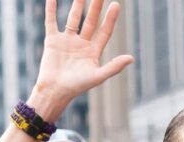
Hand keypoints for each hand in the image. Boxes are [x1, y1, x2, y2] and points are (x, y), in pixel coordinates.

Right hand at [32, 0, 132, 116]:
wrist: (55, 91)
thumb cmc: (77, 87)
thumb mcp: (98, 76)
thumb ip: (114, 67)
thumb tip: (131, 58)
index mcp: (93, 52)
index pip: (104, 32)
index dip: (110, 19)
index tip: (116, 5)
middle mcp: (81, 44)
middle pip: (90, 21)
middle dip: (96, 7)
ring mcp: (67, 41)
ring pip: (73, 18)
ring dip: (78, 4)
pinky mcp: (52, 40)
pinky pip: (51, 21)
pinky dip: (51, 9)